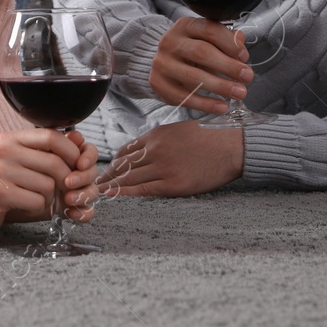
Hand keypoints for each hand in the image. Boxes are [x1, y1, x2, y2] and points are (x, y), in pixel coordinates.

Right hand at [0, 129, 98, 237]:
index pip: (51, 136)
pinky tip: (26, 206)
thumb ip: (48, 152)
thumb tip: (80, 141)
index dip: (71, 152)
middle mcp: (3, 150)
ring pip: (48, 185)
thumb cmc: (4, 184)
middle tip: (62, 191)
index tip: (77, 166)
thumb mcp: (23, 162)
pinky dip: (38, 207)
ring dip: (50, 197)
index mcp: (12, 138)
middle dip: (65, 181)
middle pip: (54, 163)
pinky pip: (37, 201)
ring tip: (35, 197)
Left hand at [97, 120, 243, 196]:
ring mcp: (164, 167)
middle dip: (107, 175)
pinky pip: (143, 189)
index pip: (126, 150)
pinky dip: (126, 192)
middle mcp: (156, 149)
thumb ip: (161, 139)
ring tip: (98, 192)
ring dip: (112, 185)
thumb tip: (147, 149)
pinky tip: (114, 195)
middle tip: (93, 183)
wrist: (233, 146)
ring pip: (129, 177)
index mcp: (157, 134)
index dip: (114, 162)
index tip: (106, 170)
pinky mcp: (174, 184)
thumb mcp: (180, 130)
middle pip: (123, 164)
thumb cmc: (212, 137)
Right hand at [149, 17, 252, 113]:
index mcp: (185, 26)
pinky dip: (205, 104)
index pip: (210, 30)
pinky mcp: (158, 84)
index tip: (244, 57)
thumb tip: (240, 43)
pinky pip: (184, 97)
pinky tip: (222, 106)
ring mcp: (162, 63)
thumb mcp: (207, 40)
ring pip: (193, 76)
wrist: (163, 64)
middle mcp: (170, 42)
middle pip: (202, 53)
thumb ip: (226, 39)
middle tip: (248, 76)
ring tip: (240, 93)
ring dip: (220, 86)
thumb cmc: (191, 50)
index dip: (230, 44)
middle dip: (228, 66)